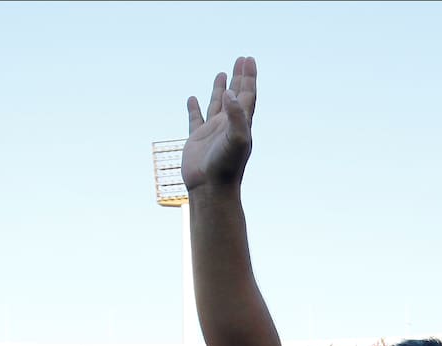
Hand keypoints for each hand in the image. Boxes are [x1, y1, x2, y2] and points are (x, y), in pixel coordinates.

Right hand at [183, 56, 257, 190]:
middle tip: (241, 59)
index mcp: (241, 124)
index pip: (247, 95)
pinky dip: (194, 108)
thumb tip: (230, 94)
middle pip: (235, 96)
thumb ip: (236, 116)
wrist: (211, 189)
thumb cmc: (227, 167)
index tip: (248, 59)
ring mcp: (213, 132)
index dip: (248, 77)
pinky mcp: (197, 140)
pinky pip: (195, 119)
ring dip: (220, 89)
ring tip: (221, 73)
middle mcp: (228, 125)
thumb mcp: (236, 139)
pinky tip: (192, 98)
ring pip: (217, 105)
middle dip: (239, 78)